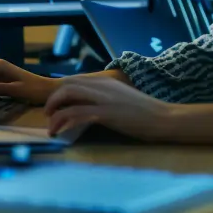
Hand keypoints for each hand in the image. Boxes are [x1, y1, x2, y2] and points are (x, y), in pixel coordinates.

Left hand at [44, 76, 176, 140]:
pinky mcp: (105, 113)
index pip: (75, 80)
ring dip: (54, 109)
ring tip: (50, 125)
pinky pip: (76, 113)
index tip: (55, 105)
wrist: (163, 118)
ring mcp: (103, 98)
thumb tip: (91, 104)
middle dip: (53, 100)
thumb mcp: (122, 98)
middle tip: (49, 114)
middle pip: (67, 85)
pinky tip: (58, 132)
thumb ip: (106, 97)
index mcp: (105, 81)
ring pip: (68, 95)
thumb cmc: (146, 112)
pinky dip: (62, 121)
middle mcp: (102, 85)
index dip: (60, 92)